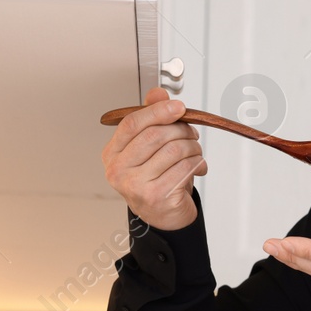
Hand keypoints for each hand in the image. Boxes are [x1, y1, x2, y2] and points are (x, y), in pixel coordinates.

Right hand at [101, 86, 207, 229]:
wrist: (164, 217)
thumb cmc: (156, 180)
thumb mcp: (151, 148)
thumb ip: (152, 119)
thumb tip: (158, 93)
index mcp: (112, 154)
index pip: (132, 124)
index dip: (157, 111)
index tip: (178, 106)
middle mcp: (118, 171)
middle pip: (155, 135)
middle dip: (181, 130)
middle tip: (192, 134)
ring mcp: (135, 185)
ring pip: (174, 150)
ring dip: (193, 148)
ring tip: (196, 152)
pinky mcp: (156, 196)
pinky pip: (184, 167)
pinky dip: (198, 163)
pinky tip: (198, 167)